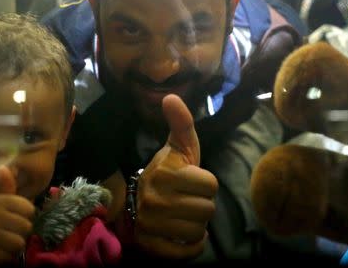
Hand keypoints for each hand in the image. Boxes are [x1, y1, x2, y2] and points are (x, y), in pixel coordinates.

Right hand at [0, 166, 34, 264]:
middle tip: (13, 232)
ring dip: (15, 246)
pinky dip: (6, 257)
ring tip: (7, 242)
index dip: (27, 215)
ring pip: (18, 243)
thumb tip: (3, 167)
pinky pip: (6, 257)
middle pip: (26, 227)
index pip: (29, 209)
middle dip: (22, 232)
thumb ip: (6, 186)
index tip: (19, 217)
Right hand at [135, 94, 217, 258]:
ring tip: (181, 215)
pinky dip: (190, 245)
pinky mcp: (152, 246)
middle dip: (201, 205)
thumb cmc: (166, 173)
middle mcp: (156, 199)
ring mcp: (152, 225)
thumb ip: (181, 123)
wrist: (136, 201)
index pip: (211, 184)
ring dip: (195, 225)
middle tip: (186, 200)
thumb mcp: (178, 147)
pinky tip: (180, 233)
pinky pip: (188, 252)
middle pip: (208, 210)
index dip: (205, 183)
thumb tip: (171, 96)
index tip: (190, 182)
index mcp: (166, 173)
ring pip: (199, 231)